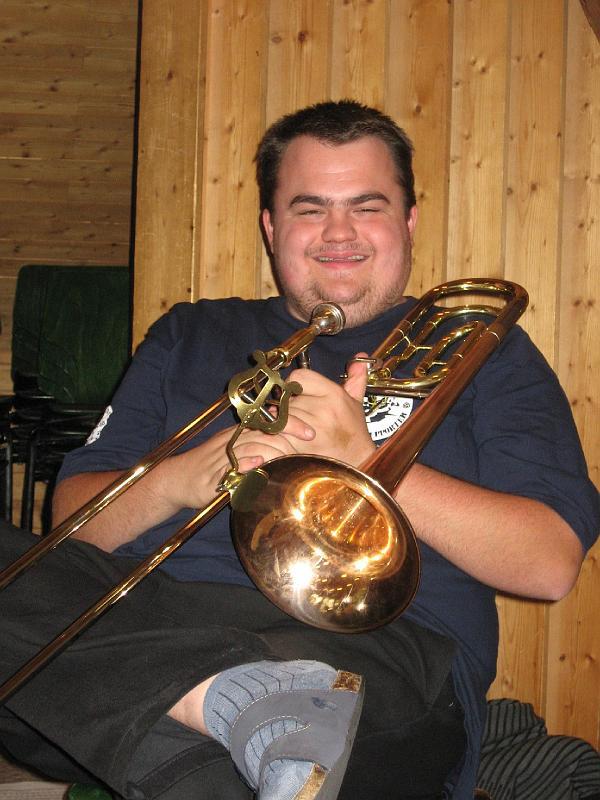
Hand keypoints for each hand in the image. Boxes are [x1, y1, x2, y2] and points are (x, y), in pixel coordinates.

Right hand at [162, 418, 314, 509]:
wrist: (176, 479)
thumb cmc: (211, 467)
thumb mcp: (236, 453)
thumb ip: (259, 447)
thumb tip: (288, 447)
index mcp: (239, 434)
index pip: (267, 421)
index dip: (291, 422)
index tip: (311, 430)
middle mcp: (232, 440)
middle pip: (263, 429)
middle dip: (288, 432)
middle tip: (310, 439)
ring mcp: (222, 456)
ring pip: (250, 444)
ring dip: (272, 447)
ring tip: (291, 452)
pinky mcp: (213, 476)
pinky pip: (230, 466)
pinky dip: (246, 463)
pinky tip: (259, 463)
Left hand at [280, 353, 375, 467]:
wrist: (357, 464)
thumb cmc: (353, 434)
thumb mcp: (356, 404)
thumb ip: (355, 380)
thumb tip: (360, 358)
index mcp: (334, 395)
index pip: (299, 377)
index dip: (295, 385)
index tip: (298, 396)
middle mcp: (322, 410)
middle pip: (287, 399)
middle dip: (288, 408)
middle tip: (295, 417)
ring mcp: (310, 430)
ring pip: (279, 417)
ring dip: (280, 424)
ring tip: (292, 430)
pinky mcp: (298, 448)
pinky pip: (276, 436)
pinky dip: (275, 438)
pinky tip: (285, 440)